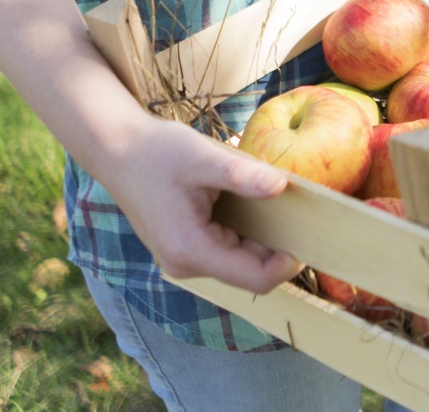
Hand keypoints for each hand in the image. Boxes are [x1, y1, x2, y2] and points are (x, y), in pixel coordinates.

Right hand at [99, 119, 301, 293]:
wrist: (117, 149)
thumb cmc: (157, 152)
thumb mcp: (204, 157)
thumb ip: (243, 175)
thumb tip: (281, 186)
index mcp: (191, 250)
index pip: (254, 279)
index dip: (287, 264)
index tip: (311, 237)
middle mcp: (185, 264)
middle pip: (249, 272)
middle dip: (278, 248)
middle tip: (303, 215)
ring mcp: (183, 258)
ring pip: (239, 261)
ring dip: (262, 239)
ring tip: (278, 205)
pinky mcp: (184, 246)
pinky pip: (225, 249)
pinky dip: (245, 233)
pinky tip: (253, 206)